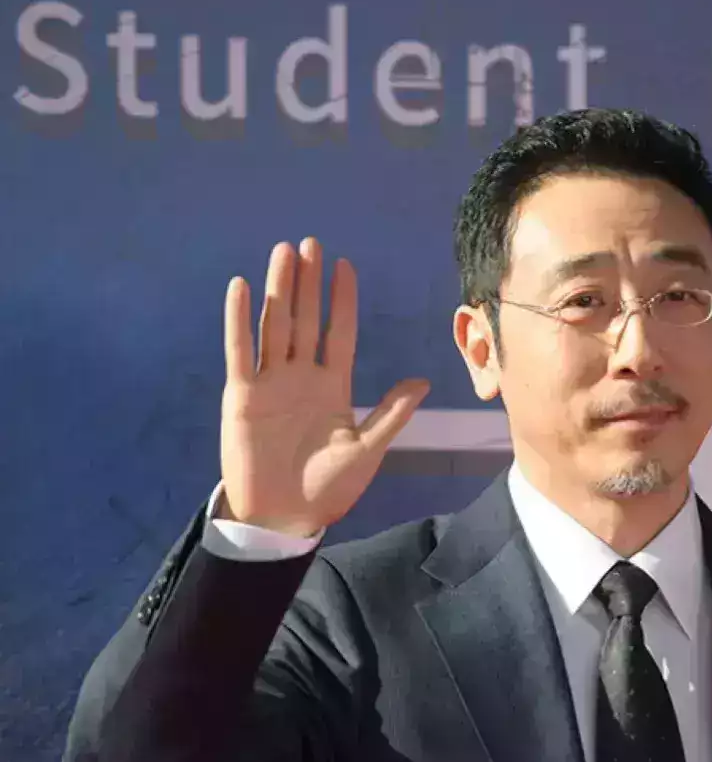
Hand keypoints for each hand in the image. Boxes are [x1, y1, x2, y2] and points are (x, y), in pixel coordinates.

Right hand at [219, 238, 429, 534]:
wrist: (285, 517)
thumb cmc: (328, 489)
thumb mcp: (366, 450)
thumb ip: (390, 413)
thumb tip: (422, 381)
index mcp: (331, 387)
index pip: (338, 333)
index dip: (341, 300)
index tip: (345, 266)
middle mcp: (300, 378)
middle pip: (304, 320)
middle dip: (307, 283)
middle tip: (310, 244)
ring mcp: (270, 384)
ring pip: (273, 326)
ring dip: (277, 290)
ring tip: (282, 253)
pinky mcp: (242, 396)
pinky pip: (240, 351)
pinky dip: (239, 320)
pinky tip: (241, 288)